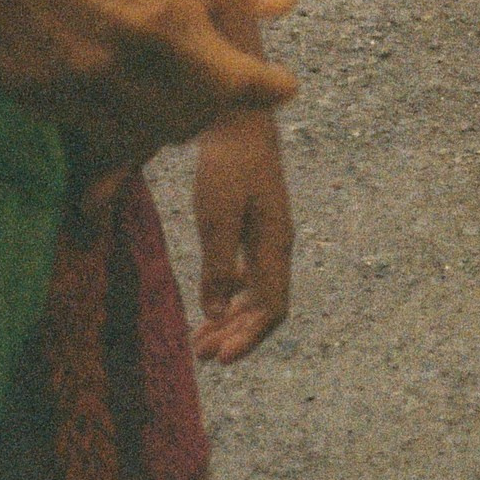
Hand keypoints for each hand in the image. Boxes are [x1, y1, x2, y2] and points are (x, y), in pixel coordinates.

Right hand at [0, 0, 297, 157]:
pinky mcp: (19, 89)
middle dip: (218, 103)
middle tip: (230, 72)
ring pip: (134, 133)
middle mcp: (111, 70)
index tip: (285, 86)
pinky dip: (117, 113)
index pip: (230, 85)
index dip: (266, 90)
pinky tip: (119, 74)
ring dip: (167, 115)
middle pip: (185, 121)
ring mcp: (60, 87)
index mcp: (156, 21)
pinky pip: (84, 125)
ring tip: (177, 76)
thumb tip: (285, 0)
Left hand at [193, 106, 293, 360]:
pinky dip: (231, 298)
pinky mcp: (257, 227)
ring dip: (232, 321)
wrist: (240, 120)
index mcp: (275, 244)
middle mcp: (278, 245)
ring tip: (200, 342)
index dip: (249, 338)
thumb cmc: (228, 165)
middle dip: (237, 336)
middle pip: (266, 307)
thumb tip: (215, 312)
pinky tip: (212, 306)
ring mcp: (270, 236)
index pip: (272, 308)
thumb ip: (217, 265)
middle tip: (201, 356)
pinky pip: (251, 276)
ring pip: (258, 294)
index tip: (220, 359)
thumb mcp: (217, 215)